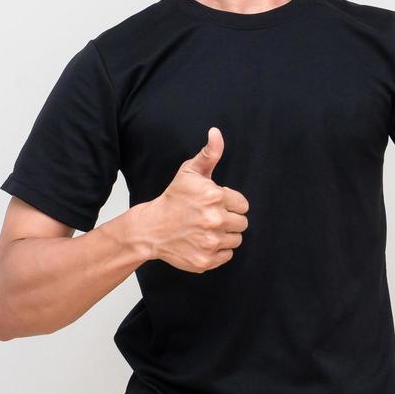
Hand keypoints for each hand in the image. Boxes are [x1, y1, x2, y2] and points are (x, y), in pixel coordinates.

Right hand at [138, 127, 249, 272]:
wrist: (151, 228)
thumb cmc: (174, 199)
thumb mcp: (190, 172)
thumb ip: (209, 153)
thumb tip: (216, 133)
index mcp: (215, 197)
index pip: (243, 205)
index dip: (230, 203)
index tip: (216, 204)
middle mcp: (215, 220)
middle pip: (242, 223)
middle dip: (229, 219)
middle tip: (211, 217)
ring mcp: (210, 242)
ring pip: (236, 240)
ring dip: (225, 235)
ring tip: (206, 229)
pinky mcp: (205, 261)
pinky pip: (227, 256)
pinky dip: (218, 251)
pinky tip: (203, 242)